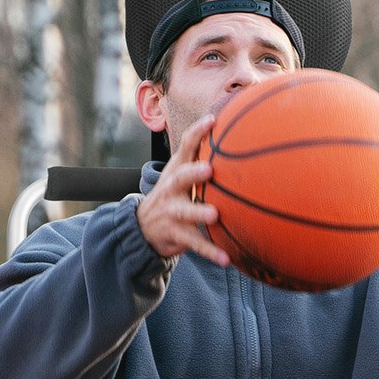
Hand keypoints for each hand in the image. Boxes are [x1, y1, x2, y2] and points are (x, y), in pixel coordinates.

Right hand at [136, 114, 230, 266]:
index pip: (185, 146)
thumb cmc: (173, 196)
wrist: (142, 227)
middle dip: (193, 172)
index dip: (197, 132)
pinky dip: (210, 252)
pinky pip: (194, 244)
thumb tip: (236, 139)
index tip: (213, 119)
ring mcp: (171, 211)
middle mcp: (171, 188)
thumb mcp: (180, 175)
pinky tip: (226, 259)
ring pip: (184, 212)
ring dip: (198, 212)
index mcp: (176, 170)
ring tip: (214, 215)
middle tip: (208, 169)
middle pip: (180, 177)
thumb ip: (200, 161)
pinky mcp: (175, 234)